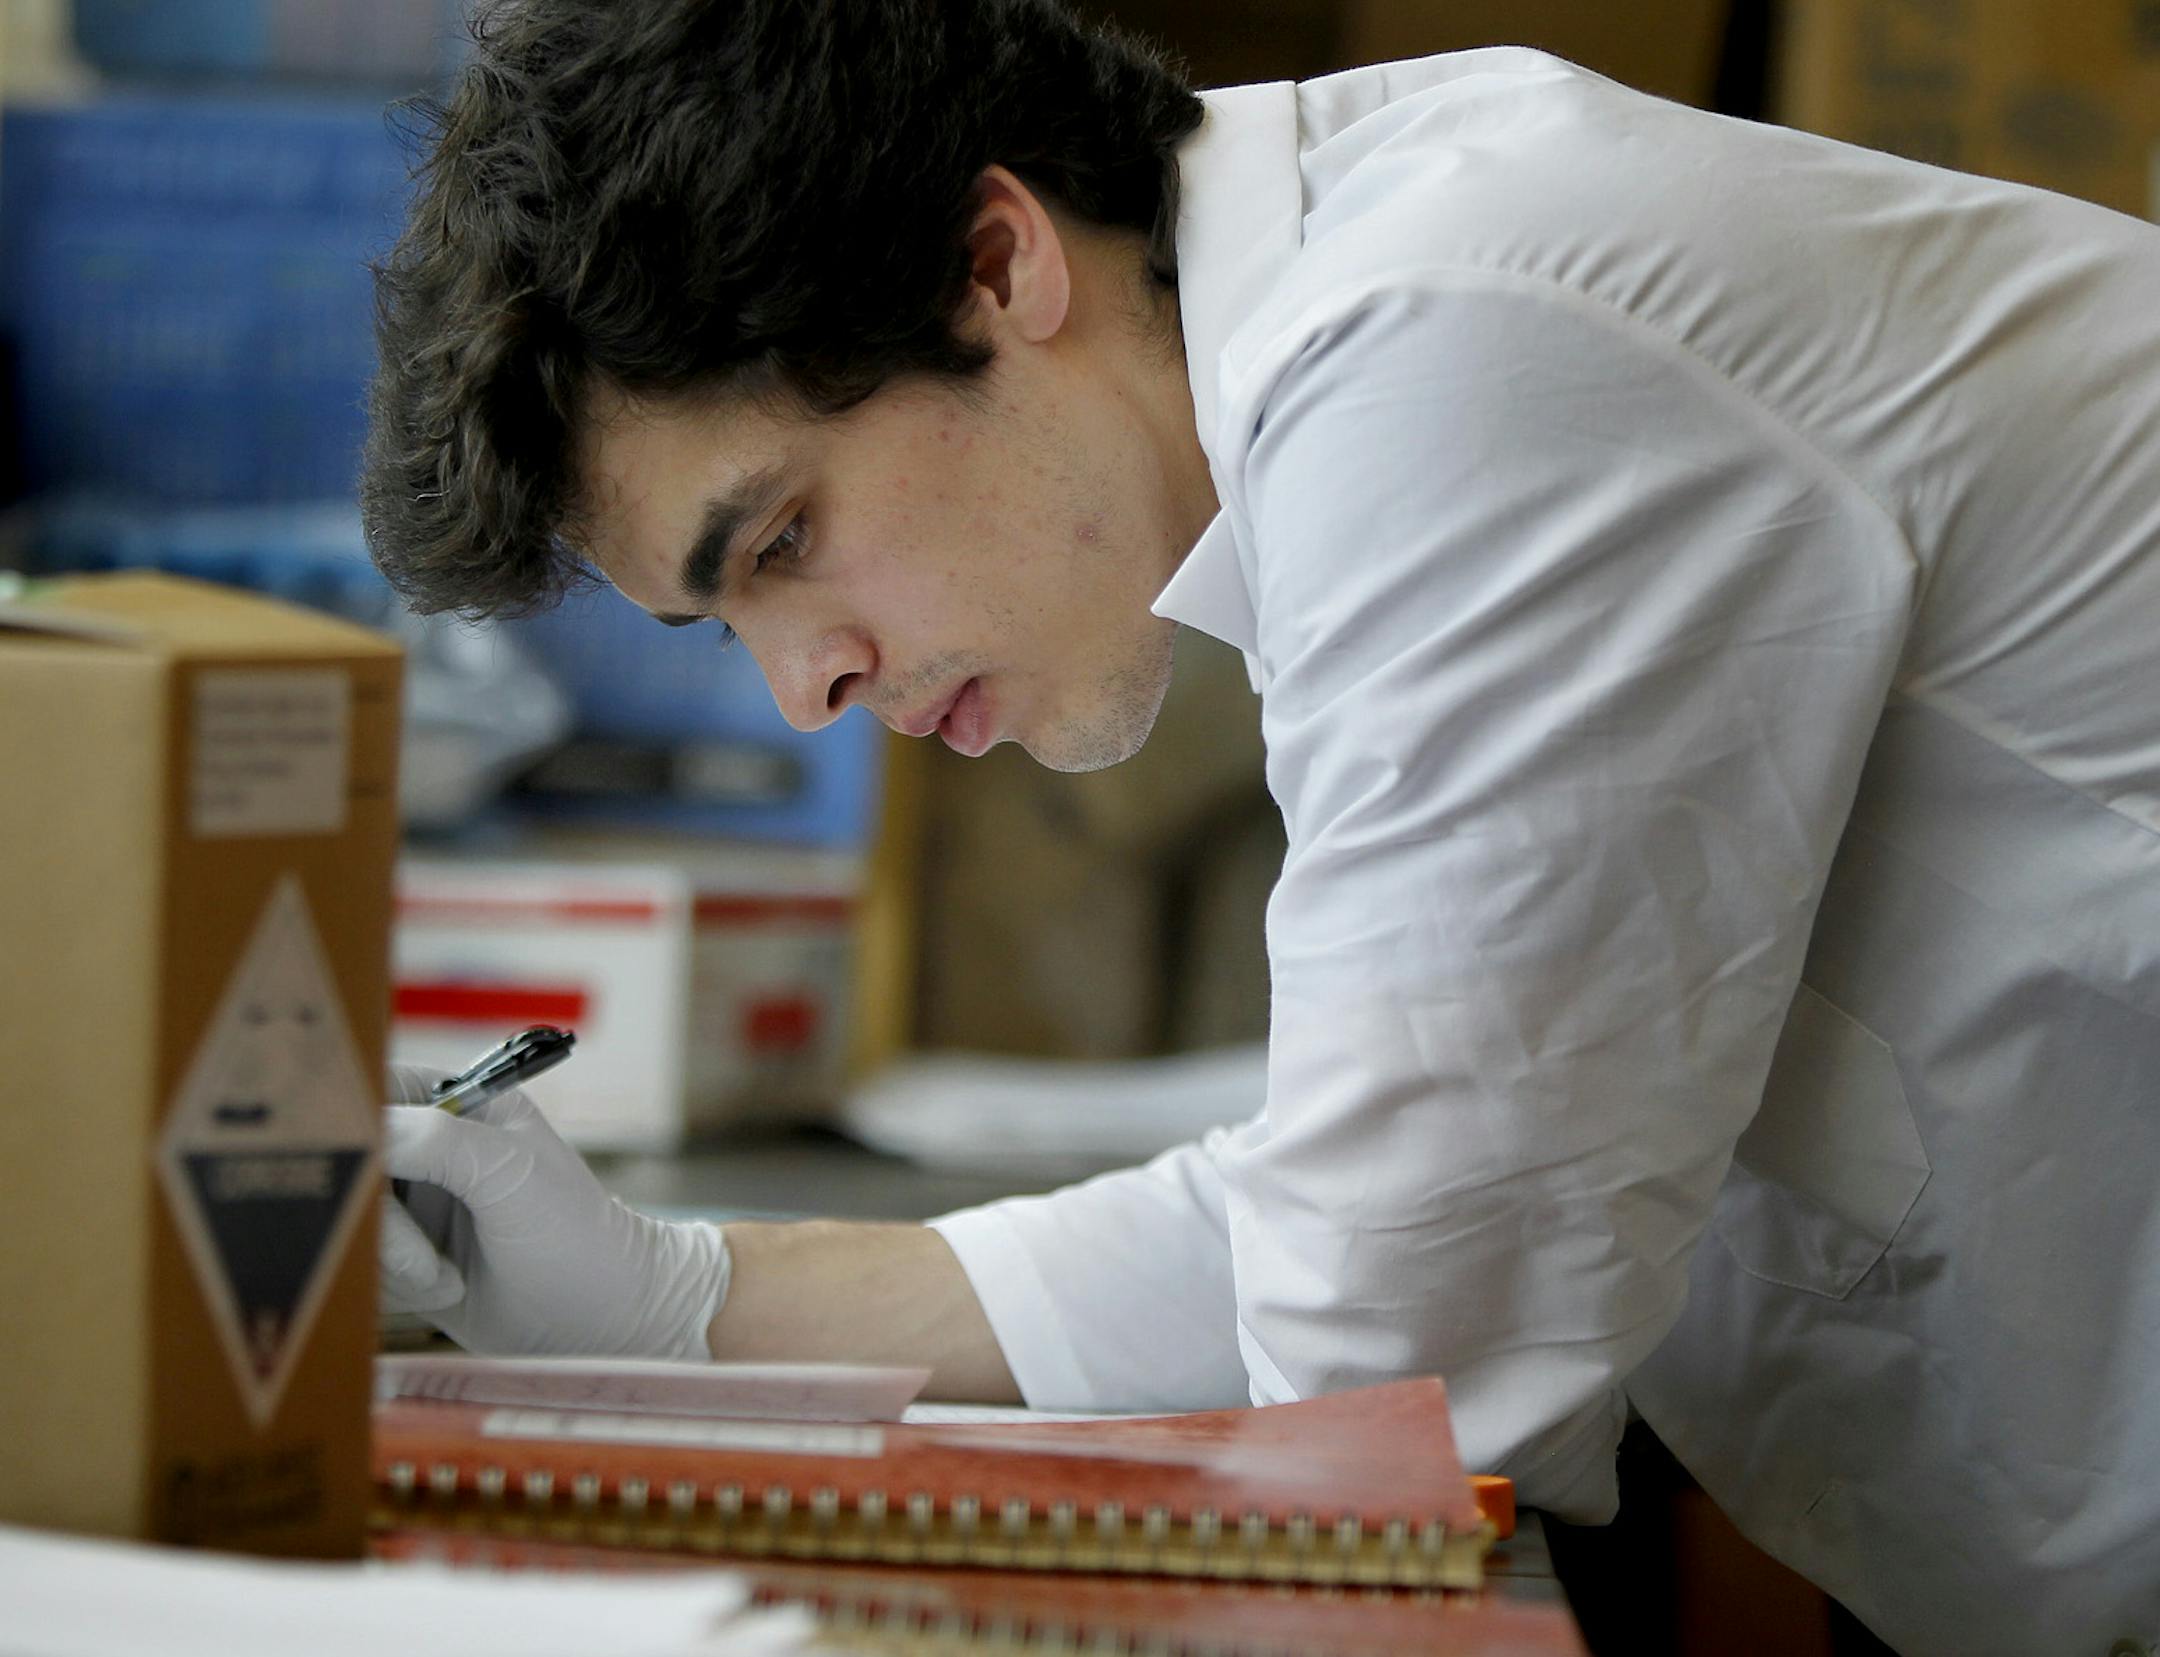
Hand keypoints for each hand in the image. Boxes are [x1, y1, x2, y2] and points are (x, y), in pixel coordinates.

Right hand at [377, 1064, 728, 1357]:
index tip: (355, 1169)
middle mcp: (423, 1146)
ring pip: (344, 1218)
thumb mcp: (510, 1171)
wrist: (599, 1317)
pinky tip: (446, 1289)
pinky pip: (357, 1262)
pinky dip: (392, 1285)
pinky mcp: (398, 1256)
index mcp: (454, 1101)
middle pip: (344, 1162)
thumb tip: (361, 1130)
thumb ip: (437, 1139)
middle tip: (421, 1255)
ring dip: (391, 1260)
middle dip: (378, 1218)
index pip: (371, 1087)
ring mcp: (407, 1201)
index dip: (347, 1124)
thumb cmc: (573, 1233)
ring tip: (448, 1276)